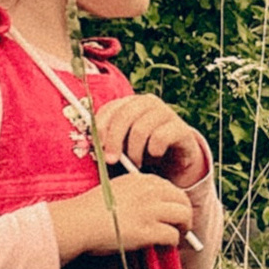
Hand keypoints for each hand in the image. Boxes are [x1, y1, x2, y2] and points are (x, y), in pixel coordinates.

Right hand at [49, 172, 194, 261]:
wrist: (76, 223)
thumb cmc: (88, 211)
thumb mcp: (113, 190)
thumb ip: (132, 193)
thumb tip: (148, 208)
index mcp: (139, 180)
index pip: (169, 187)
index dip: (173, 201)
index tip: (171, 212)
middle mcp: (148, 192)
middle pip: (182, 199)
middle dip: (185, 213)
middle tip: (181, 226)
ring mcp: (149, 211)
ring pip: (183, 215)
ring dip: (183, 227)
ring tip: (178, 236)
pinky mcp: (148, 231)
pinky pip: (173, 236)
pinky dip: (173, 242)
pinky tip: (165, 246)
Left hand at [89, 93, 208, 186]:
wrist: (177, 162)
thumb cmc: (143, 154)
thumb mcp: (122, 149)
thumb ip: (107, 145)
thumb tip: (87, 145)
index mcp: (129, 104)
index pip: (110, 108)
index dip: (100, 127)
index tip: (96, 147)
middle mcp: (147, 103)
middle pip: (124, 115)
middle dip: (114, 140)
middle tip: (111, 161)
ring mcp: (166, 113)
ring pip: (141, 128)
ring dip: (134, 151)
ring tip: (136, 164)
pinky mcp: (181, 128)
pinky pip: (161, 137)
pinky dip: (154, 150)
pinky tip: (155, 155)